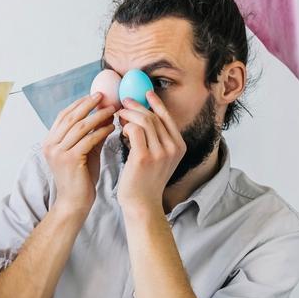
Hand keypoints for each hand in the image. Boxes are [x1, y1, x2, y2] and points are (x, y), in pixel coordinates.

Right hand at [41, 94, 115, 216]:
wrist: (75, 203)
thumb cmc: (81, 179)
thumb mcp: (84, 152)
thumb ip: (90, 134)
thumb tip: (104, 114)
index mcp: (50, 142)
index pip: (63, 116)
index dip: (79, 104)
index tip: (95, 96)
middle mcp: (50, 145)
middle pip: (70, 117)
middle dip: (88, 105)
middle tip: (104, 96)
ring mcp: (58, 152)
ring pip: (79, 126)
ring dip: (97, 116)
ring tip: (111, 110)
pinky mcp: (69, 160)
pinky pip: (87, 139)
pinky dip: (100, 131)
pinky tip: (111, 127)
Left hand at [116, 91, 185, 211]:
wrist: (141, 204)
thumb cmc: (145, 181)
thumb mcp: (158, 159)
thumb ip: (156, 139)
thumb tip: (141, 116)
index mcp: (179, 146)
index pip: (167, 117)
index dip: (156, 103)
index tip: (145, 93)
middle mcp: (173, 148)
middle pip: (154, 116)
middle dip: (137, 107)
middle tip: (123, 103)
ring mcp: (160, 152)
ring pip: (144, 121)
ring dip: (128, 115)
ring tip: (118, 116)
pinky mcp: (144, 157)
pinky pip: (134, 130)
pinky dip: (125, 126)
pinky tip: (119, 131)